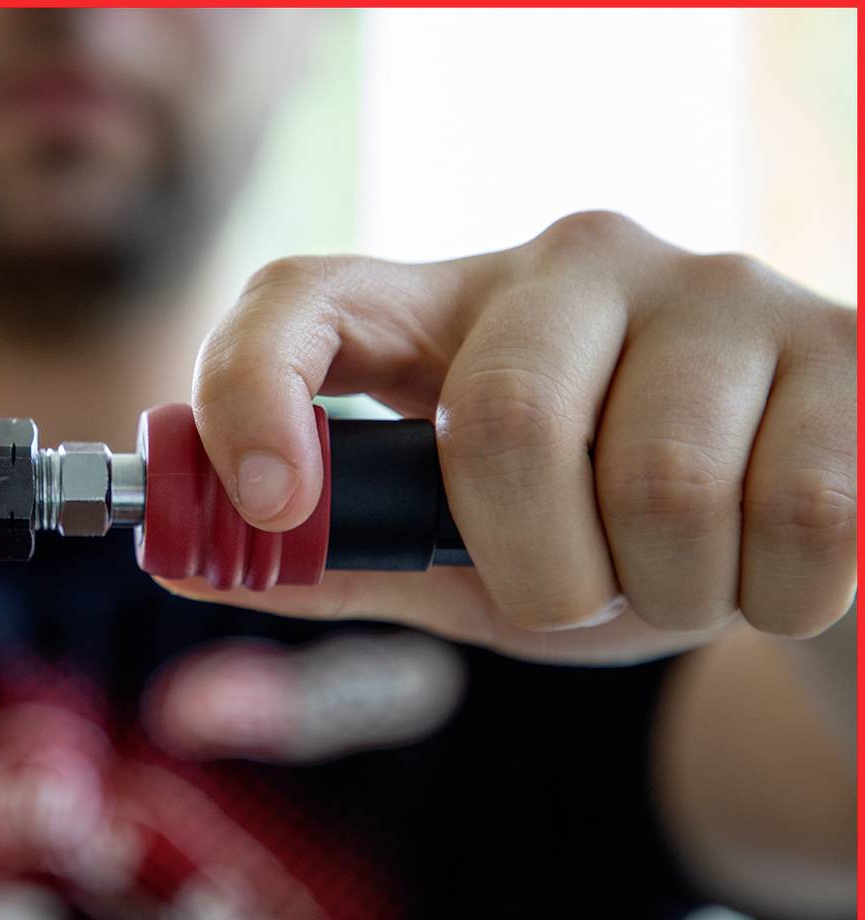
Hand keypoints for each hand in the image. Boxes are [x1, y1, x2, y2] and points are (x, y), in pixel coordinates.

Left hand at [167, 212, 855, 663]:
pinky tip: (768, 568)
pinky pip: (797, 517)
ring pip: (663, 487)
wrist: (790, 520)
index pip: (304, 296)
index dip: (256, 387)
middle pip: (503, 421)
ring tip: (680, 570)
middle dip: (536, 569)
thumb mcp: (454, 555)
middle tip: (571, 592)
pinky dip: (770, 598)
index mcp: (445, 310)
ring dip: (666, 591)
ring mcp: (717, 288)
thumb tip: (179, 558)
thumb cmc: (596, 535)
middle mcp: (574, 262)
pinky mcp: (844, 343)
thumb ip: (335, 554)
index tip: (269, 501)